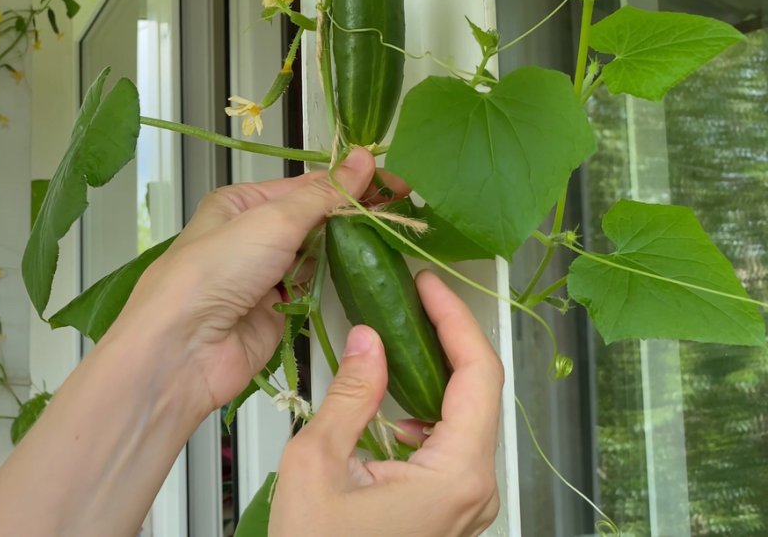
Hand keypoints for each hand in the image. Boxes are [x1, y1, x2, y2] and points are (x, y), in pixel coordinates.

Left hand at [104, 147, 390, 414]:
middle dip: (353, 214)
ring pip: (316, 256)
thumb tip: (362, 158)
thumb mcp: (272, 220)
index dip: (351, 182)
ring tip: (394, 237)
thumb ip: (324, 195)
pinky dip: (337, 283)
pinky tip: (367, 273)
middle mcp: (251, 237)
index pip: (306, 186)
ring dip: (349, 249)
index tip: (395, 183)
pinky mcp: (276, 314)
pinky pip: (313, 291)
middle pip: (313, 220)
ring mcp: (264, 277)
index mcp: (240, 204)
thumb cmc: (214, 273)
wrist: (183, 349)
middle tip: (404, 211)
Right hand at [269, 272, 503, 536]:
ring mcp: (465, 503)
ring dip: (431, 375)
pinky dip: (422, 413)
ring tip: (395, 340)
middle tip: (412, 299)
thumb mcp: (319, 463)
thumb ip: (350, 394)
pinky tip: (387, 404)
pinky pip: (448, 447)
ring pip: (463, 419)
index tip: (428, 286)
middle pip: (477, 392)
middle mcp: (475, 489)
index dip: (455, 319)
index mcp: (456, 475)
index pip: (478, 375)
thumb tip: (367, 341)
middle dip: (444, 339)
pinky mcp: (448, 510)